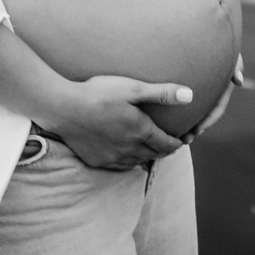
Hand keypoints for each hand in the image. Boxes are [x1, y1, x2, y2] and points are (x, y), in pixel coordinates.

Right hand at [40, 76, 190, 170]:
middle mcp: (129, 149)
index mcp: (141, 131)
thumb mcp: (132, 88)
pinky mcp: (97, 160)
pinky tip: (126, 156)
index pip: (166, 143)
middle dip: (164, 150)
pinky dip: (128, 162)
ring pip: (137, 162)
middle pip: (153, 154)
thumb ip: (162, 93)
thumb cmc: (98, 93)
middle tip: (169, 146)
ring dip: (146, 157)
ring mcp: (112, 157)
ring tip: (150, 150)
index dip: (176, 144)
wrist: (64, 108)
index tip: (182, 142)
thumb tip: (190, 96)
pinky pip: (119, 166)